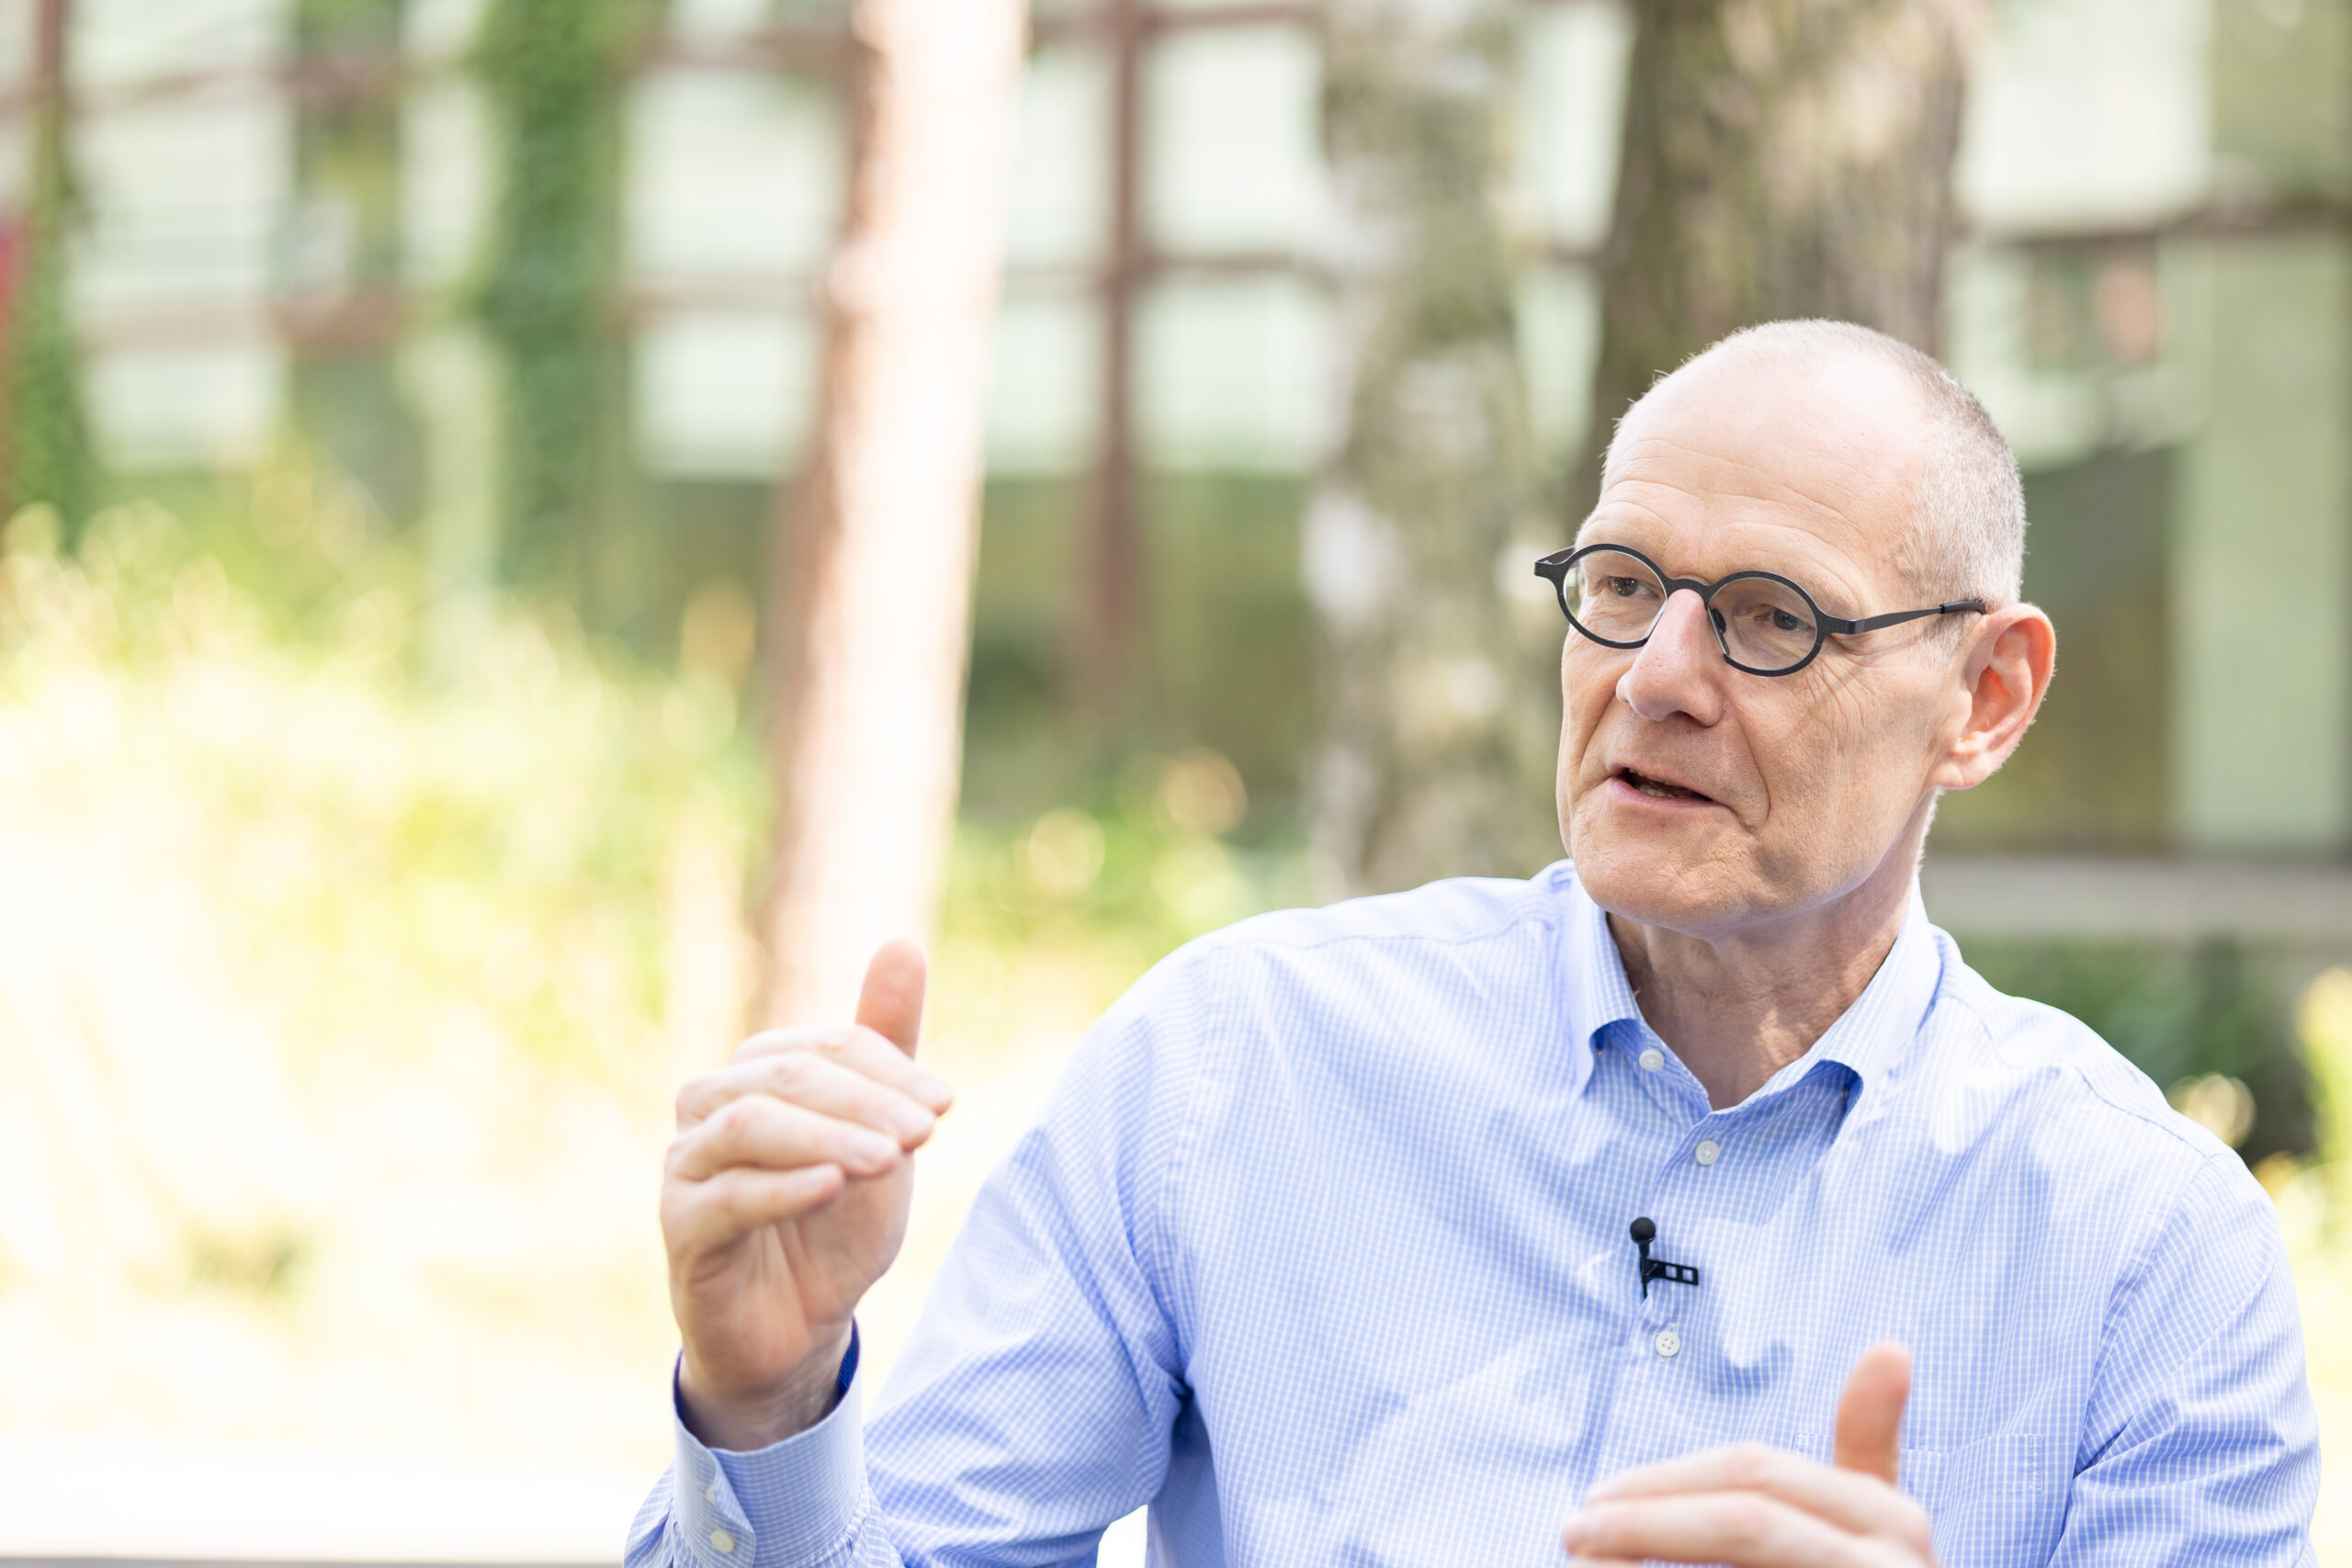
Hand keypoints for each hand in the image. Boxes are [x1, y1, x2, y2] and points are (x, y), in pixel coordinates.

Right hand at [662, 940, 954, 1449]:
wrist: (799, 1326)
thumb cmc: (835, 1221)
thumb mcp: (878, 1132)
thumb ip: (886, 1045)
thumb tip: (902, 943)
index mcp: (758, 1071)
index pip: (827, 1046)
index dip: (890, 1069)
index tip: (946, 1106)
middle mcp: (710, 1104)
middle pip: (787, 1076)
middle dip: (865, 1100)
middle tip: (926, 1133)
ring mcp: (686, 1163)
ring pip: (750, 1125)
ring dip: (827, 1136)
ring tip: (888, 1160)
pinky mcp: (680, 1225)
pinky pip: (725, 1194)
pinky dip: (783, 1186)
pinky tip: (832, 1187)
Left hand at [1561, 1342, 1936, 1566]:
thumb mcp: (1865, 1521)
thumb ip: (1867, 1440)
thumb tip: (1892, 1348)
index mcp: (1892, 1517)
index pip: (1754, 1474)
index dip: (1664, 1481)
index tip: (1594, 1495)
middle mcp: (1892, 1561)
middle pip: (1744, 1521)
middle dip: (1645, 1520)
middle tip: (1573, 1532)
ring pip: (1745, 1545)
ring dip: (1641, 1562)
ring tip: (1586, 1563)